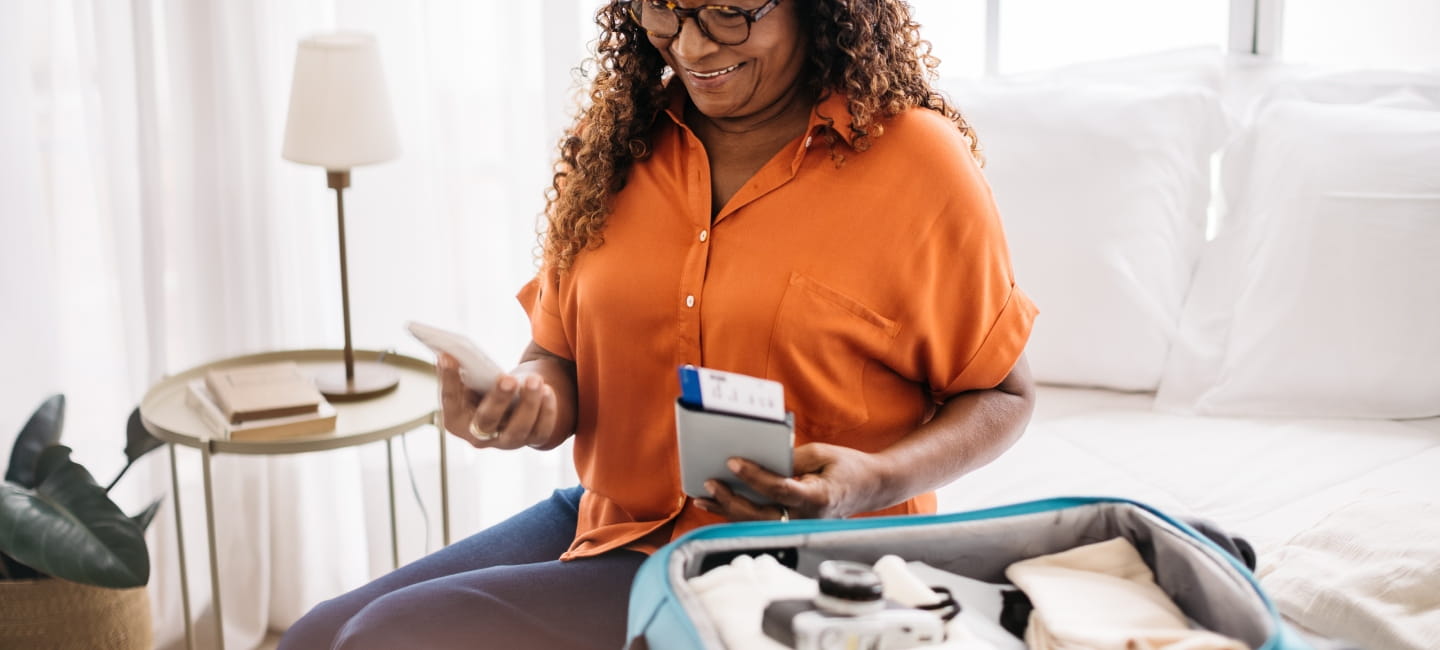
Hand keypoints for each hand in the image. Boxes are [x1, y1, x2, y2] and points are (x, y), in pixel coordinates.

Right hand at [437, 353, 556, 448]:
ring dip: (528, 403)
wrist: (512, 405)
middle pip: (486, 421)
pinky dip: (547, 411)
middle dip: (498, 399)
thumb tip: (454, 350)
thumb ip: (463, 369)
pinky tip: (548, 390)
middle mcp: (478, 436)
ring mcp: (506, 441)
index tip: (447, 356)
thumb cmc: (484, 387)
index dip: (448, 379)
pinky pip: (541, 430)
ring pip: (518, 429)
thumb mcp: (471, 380)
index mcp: (456, 420)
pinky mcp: (531, 440)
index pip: (450, 401)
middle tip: (507, 378)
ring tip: (535, 380)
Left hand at [693, 442, 885, 521]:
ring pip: (756, 523)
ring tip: (702, 496)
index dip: (754, 476)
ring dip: (727, 510)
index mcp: (818, 498)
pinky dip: (736, 513)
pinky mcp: (793, 525)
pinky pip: (760, 522)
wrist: (871, 487)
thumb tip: (760, 458)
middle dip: (732, 499)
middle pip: (761, 514)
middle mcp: (806, 518)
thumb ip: (792, 457)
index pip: (780, 489)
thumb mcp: (822, 453)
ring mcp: (799, 525)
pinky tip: (716, 504)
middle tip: (710, 482)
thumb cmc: (846, 466)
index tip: (733, 461)